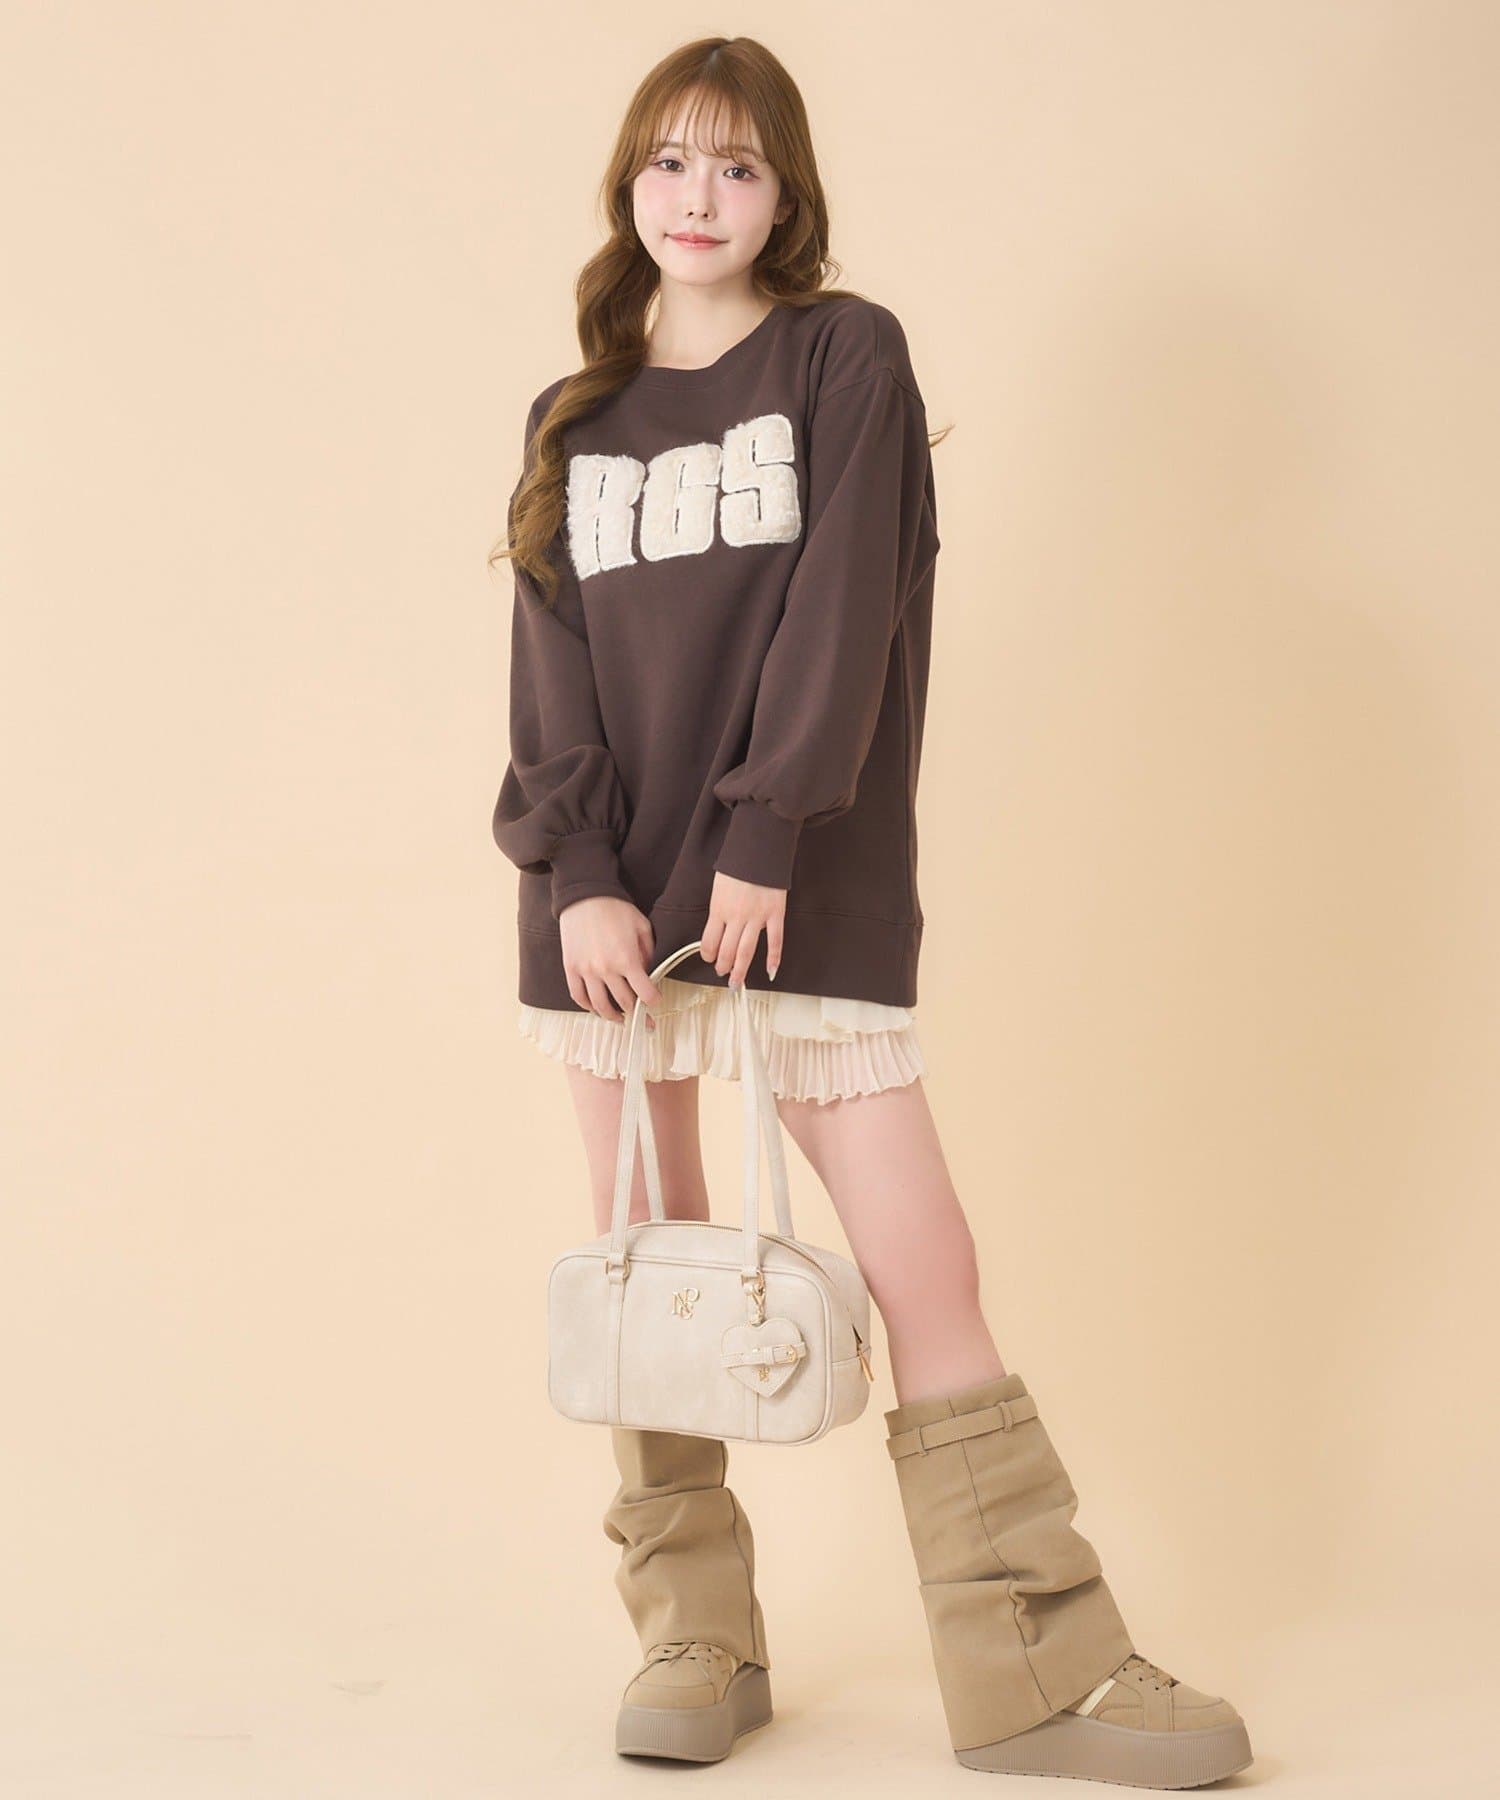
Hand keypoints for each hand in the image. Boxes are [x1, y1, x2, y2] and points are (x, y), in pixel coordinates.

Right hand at [558, 896, 662, 1024]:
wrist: (585, 896)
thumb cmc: (615, 909)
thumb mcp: (642, 926)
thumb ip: (648, 953)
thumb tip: (649, 972)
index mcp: (627, 959)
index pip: (644, 993)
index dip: (653, 1001)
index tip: (656, 1002)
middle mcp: (606, 969)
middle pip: (623, 1002)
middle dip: (636, 1013)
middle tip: (642, 1018)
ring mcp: (586, 970)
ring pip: (600, 1005)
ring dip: (612, 1016)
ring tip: (620, 1018)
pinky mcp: (570, 968)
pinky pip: (578, 995)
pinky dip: (588, 1006)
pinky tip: (596, 1007)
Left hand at [701, 871, 785, 985]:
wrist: (760, 849)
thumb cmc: (738, 865)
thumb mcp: (719, 887)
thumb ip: (719, 909)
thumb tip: (718, 929)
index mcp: (719, 908)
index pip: (709, 941)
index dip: (707, 954)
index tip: (709, 959)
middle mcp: (736, 916)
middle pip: (726, 950)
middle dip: (722, 966)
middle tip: (722, 973)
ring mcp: (758, 917)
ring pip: (747, 951)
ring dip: (740, 970)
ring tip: (737, 982)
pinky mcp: (776, 914)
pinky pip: (775, 941)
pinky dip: (774, 958)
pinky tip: (771, 971)